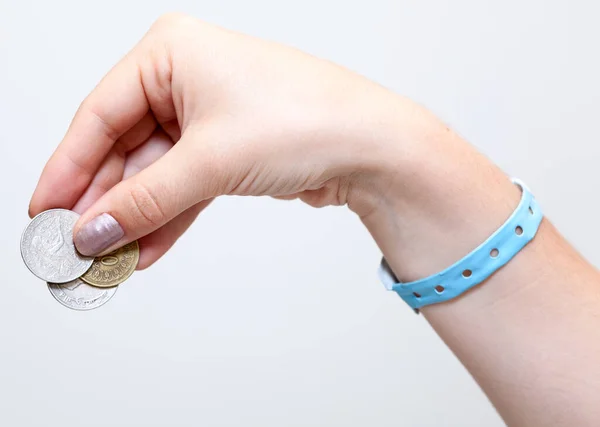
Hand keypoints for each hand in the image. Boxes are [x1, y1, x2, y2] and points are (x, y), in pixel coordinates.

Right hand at [29, 13, 420, 267]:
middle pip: (124, 147)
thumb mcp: (209, 161)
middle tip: (76, 247)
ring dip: (135, 218)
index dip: (67, 169)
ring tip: (109, 260)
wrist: (371, 145)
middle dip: (103, 202)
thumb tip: (92, 231)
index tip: (44, 212)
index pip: (99, 115)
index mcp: (172, 53)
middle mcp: (187, 77)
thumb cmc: (304, 120)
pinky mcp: (229, 147)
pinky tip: (145, 251)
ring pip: (155, 172)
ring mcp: (209, 114)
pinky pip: (185, 185)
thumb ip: (143, 201)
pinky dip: (167, 217)